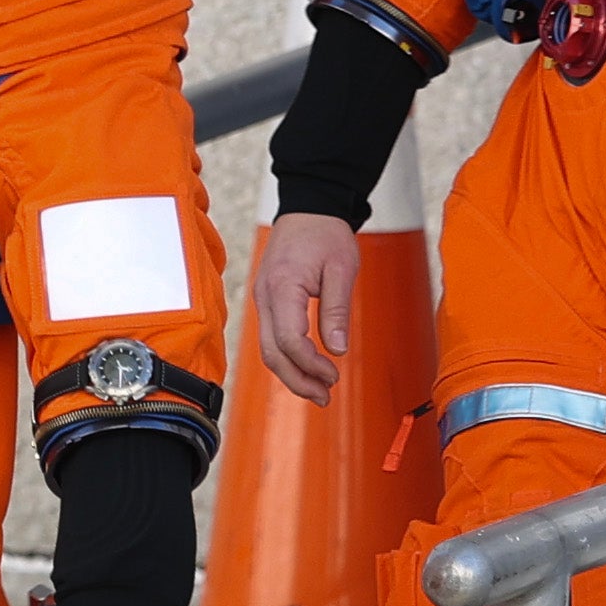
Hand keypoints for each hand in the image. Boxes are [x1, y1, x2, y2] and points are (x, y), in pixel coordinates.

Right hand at [256, 212, 361, 402]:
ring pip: (268, 349)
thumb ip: (336, 310)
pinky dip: (287, 358)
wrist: (308, 209)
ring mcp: (263, 300)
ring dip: (292, 374)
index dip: (311, 364)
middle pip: (272, 353)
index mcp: (282, 287)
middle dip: (297, 380)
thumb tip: (337, 350)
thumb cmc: (325, 234)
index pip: (289, 339)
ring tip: (318, 390)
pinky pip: (271, 338)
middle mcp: (265, 297)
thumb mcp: (342, 269)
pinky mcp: (268, 302)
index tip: (334, 375)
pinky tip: (306, 369)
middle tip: (325, 396)